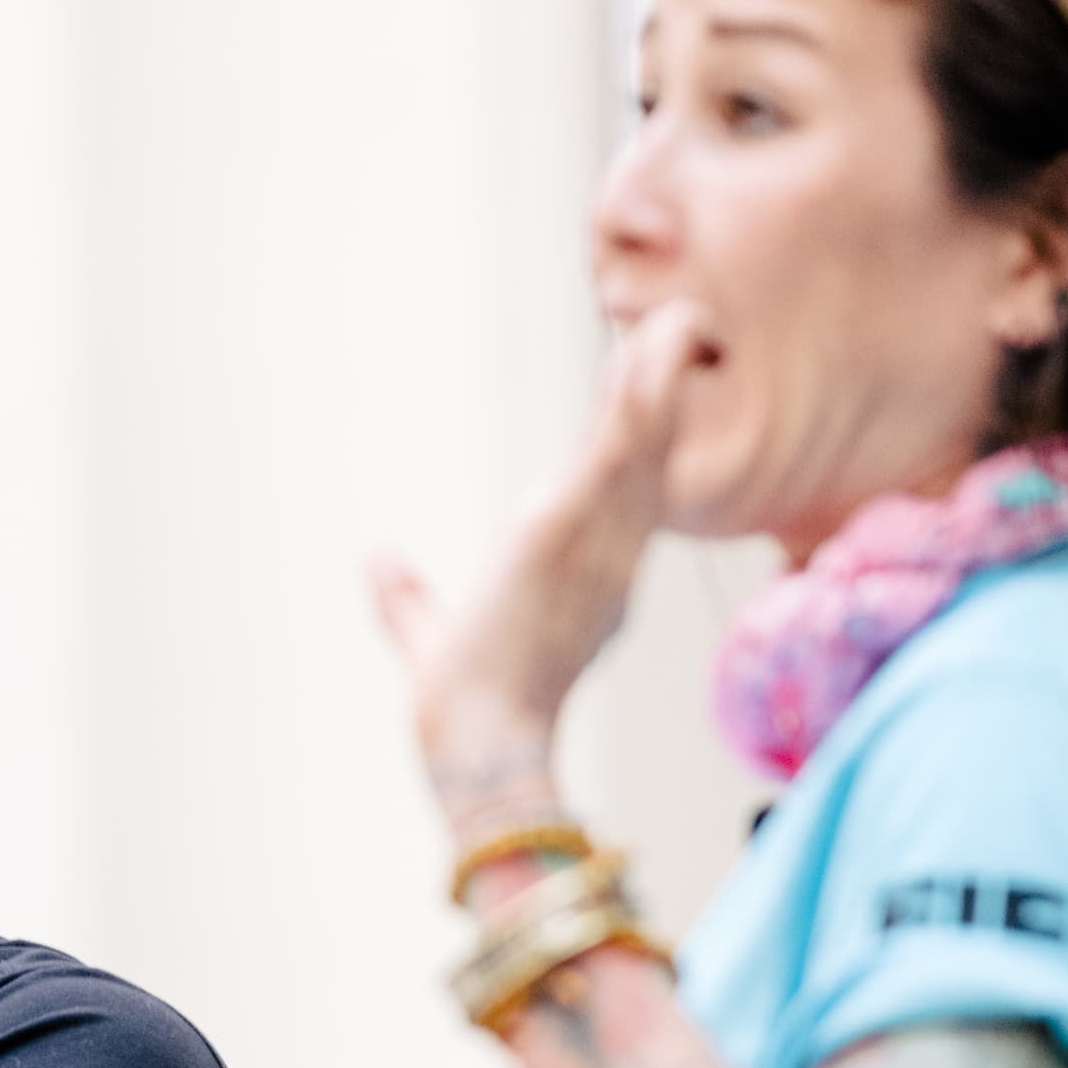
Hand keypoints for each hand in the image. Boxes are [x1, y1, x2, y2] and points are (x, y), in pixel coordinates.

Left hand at [370, 300, 711, 847]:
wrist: (480, 746)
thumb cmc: (466, 713)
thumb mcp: (430, 637)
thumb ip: (404, 597)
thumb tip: (375, 558)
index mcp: (592, 579)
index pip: (631, 491)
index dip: (648, 436)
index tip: (650, 382)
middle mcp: (609, 555)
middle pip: (656, 455)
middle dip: (672, 391)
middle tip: (692, 331)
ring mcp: (595, 542)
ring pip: (649, 444)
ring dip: (665, 379)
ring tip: (690, 322)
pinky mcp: (563, 532)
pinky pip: (621, 451)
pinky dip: (644, 398)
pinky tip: (659, 347)